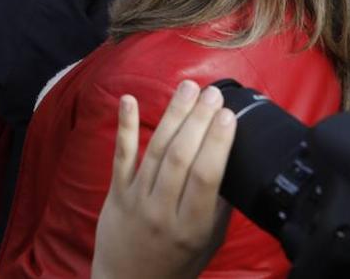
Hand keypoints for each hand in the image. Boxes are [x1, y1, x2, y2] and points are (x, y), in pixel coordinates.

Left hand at [91, 81, 235, 278]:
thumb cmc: (176, 262)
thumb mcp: (208, 242)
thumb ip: (220, 207)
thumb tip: (233, 163)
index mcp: (192, 226)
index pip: (206, 176)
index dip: (217, 142)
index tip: (228, 115)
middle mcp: (162, 211)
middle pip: (181, 157)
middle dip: (198, 120)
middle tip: (212, 93)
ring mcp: (136, 199)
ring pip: (156, 151)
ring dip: (173, 115)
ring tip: (188, 88)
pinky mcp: (115, 192)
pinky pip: (121, 156)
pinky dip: (126, 127)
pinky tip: (129, 100)